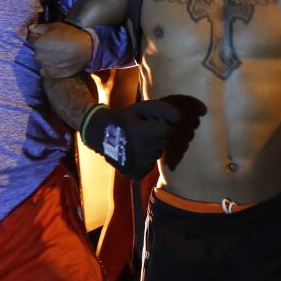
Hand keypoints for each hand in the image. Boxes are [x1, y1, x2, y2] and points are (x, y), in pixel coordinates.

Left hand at [27, 22, 92, 77]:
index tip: (46, 36)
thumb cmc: (71, 35)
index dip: (38, 36)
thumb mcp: (55, 26)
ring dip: (46, 58)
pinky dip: (50, 67)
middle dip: (43, 47)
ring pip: (41, 60)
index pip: (31, 38)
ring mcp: (45, 66)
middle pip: (37, 50)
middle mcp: (38, 55)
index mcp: (38, 43)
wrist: (86, 49)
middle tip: (55, 45)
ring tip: (59, 54)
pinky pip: (45, 71)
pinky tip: (58, 63)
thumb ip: (40, 27)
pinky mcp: (51, 74)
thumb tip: (30, 28)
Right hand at [82, 95, 205, 178]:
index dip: (164, 125)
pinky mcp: (135, 173)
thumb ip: (163, 109)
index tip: (153, 123)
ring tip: (138, 141)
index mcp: (141, 132)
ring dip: (153, 148)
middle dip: (159, 136)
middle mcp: (140, 150)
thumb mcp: (143, 107)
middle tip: (144, 131)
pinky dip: (146, 160)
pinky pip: (151, 166)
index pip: (169, 131)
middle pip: (164, 143)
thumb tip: (180, 119)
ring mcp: (137, 164)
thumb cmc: (126, 118)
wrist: (101, 133)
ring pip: (158, 154)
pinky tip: (136, 152)